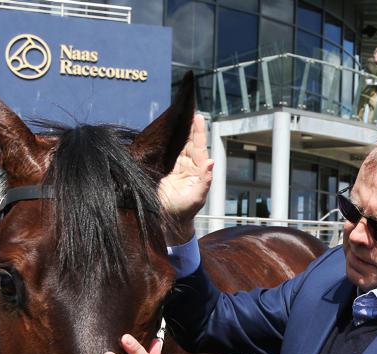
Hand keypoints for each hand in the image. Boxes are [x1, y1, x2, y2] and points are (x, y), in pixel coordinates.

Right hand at [158, 114, 213, 243]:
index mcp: (198, 170)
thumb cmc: (186, 212)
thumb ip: (205, 181)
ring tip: (177, 116)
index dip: (199, 131)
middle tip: (187, 109)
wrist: (170, 220)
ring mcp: (177, 167)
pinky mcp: (166, 170)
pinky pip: (167, 153)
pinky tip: (164, 133)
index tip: (197, 116)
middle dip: (189, 126)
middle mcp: (189, 166)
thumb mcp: (197, 198)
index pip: (199, 146)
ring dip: (178, 132)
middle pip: (189, 141)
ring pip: (179, 145)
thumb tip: (212, 162)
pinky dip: (166, 143)